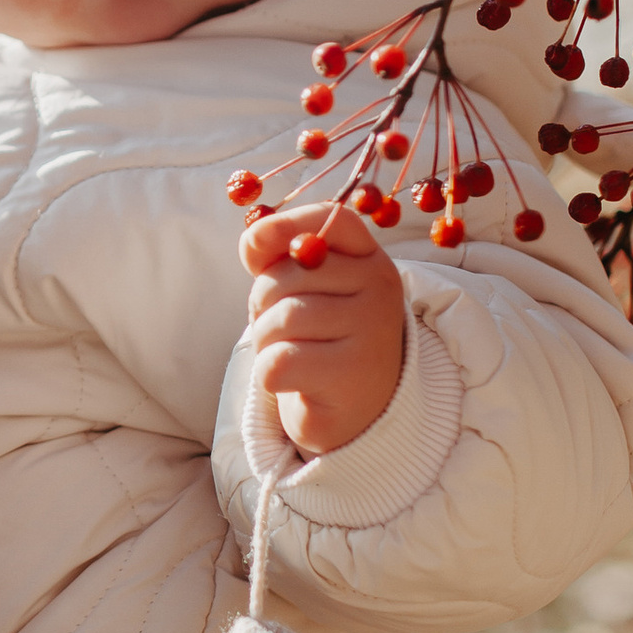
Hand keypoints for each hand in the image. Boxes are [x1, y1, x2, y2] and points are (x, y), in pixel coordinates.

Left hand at [243, 203, 407, 457]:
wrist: (357, 412)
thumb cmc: (323, 341)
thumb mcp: (308, 290)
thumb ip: (281, 256)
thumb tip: (252, 238)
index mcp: (370, 261)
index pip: (332, 220)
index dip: (284, 226)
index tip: (253, 251)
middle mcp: (379, 290)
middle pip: (284, 277)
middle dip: (263, 305)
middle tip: (284, 330)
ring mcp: (370, 332)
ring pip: (279, 320)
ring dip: (266, 343)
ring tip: (291, 354)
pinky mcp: (350, 376)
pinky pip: (278, 361)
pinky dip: (269, 375)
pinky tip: (293, 382)